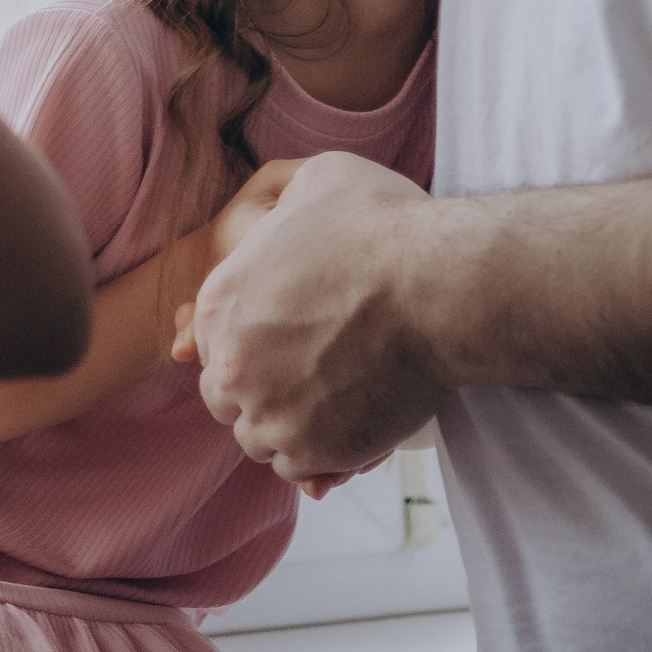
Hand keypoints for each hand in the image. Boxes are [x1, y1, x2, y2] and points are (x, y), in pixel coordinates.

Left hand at [192, 153, 450, 483]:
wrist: (438, 286)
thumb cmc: (385, 227)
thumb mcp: (318, 180)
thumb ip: (286, 201)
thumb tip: (289, 207)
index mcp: (218, 302)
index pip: (213, 343)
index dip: (251, 346)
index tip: (289, 345)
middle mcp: (230, 365)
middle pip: (228, 398)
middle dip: (262, 391)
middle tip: (312, 379)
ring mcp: (269, 415)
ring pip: (262, 439)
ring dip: (290, 427)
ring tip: (335, 405)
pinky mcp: (313, 452)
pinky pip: (301, 470)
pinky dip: (321, 457)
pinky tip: (351, 428)